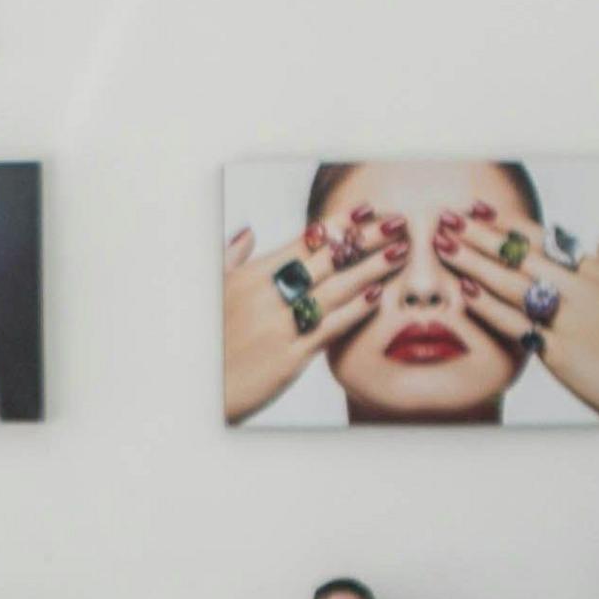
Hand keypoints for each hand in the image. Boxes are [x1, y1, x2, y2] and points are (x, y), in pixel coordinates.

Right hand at [221, 213, 406, 422]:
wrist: (200, 388)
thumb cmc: (210, 340)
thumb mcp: (213, 292)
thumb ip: (231, 258)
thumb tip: (248, 232)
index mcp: (251, 276)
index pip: (304, 242)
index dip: (338, 224)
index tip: (366, 210)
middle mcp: (267, 296)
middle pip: (326, 259)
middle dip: (365, 238)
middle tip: (397, 223)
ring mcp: (279, 326)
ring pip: (334, 289)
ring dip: (370, 268)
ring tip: (399, 252)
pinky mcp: (289, 357)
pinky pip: (328, 328)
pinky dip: (354, 310)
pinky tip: (376, 297)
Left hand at [432, 205, 598, 419]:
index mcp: (595, 272)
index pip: (542, 239)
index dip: (505, 222)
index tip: (475, 208)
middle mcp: (581, 289)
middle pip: (520, 255)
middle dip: (479, 234)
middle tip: (445, 219)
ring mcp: (569, 319)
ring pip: (512, 283)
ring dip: (474, 261)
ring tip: (443, 246)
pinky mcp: (560, 352)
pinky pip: (516, 323)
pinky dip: (488, 305)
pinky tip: (464, 291)